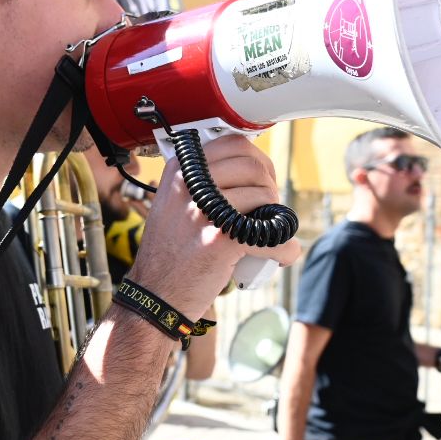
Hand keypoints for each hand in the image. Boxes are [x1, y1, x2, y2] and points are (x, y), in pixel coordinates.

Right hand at [129, 135, 301, 315]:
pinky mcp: (220, 241)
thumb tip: (249, 168)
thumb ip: (200, 182)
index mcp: (179, 171)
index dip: (257, 162)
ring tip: (271, 234)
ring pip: (264, 198)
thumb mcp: (172, 204)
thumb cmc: (169, 253)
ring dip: (278, 218)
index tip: (262, 181)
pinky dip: (285, 247)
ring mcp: (204, 212)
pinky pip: (270, 233)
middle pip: (253, 167)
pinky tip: (284, 254)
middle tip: (268, 211)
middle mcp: (189, 185)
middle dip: (270, 188)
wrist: (155, 295)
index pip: (233, 145)